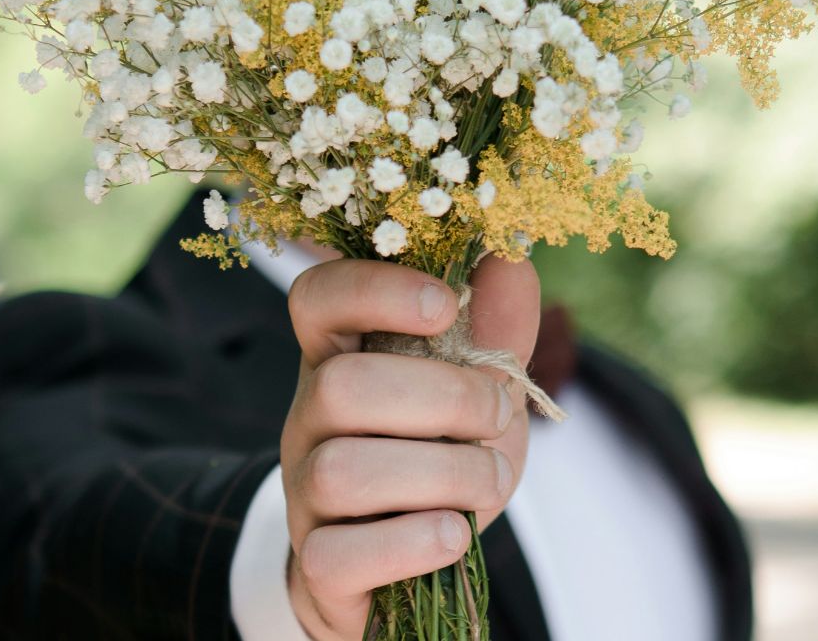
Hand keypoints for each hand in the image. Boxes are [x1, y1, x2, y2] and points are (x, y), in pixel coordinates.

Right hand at [279, 254, 540, 638]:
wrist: (402, 561)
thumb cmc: (438, 457)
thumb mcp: (478, 389)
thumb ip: (496, 327)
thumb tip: (512, 255)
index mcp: (340, 357)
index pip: (317, 297)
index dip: (375, 289)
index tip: (446, 304)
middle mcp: (309, 419)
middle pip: (339, 386)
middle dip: (442, 398)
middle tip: (495, 414)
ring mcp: (305, 493)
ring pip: (342, 471)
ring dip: (444, 474)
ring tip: (490, 480)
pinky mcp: (318, 563)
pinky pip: (339, 555)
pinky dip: (414, 544)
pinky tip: (453, 535)